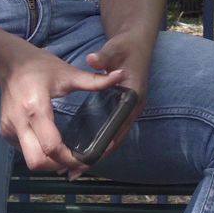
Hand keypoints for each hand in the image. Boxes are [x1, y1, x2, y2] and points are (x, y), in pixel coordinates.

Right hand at [0, 40, 125, 173]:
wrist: (8, 63)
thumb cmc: (39, 66)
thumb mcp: (67, 72)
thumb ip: (94, 80)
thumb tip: (120, 76)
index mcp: (35, 108)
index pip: (51, 147)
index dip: (69, 159)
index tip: (86, 159)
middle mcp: (18, 123)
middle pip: (37, 162)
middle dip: (58, 166)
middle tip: (77, 162)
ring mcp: (9, 129)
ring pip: (30, 160)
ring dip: (49, 162)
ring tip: (68, 156)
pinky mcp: (5, 132)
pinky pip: (24, 151)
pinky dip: (40, 153)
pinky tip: (53, 146)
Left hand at [79, 33, 154, 169]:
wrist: (138, 42)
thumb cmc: (127, 47)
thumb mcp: (115, 49)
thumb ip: (104, 56)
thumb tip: (92, 60)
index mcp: (134, 96)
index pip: (121, 124)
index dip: (107, 141)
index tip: (91, 157)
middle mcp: (134, 107)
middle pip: (117, 137)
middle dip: (98, 155)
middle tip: (76, 171)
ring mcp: (129, 109)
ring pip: (114, 137)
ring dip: (97, 153)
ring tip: (75, 169)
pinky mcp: (122, 109)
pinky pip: (112, 130)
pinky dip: (100, 142)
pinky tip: (85, 151)